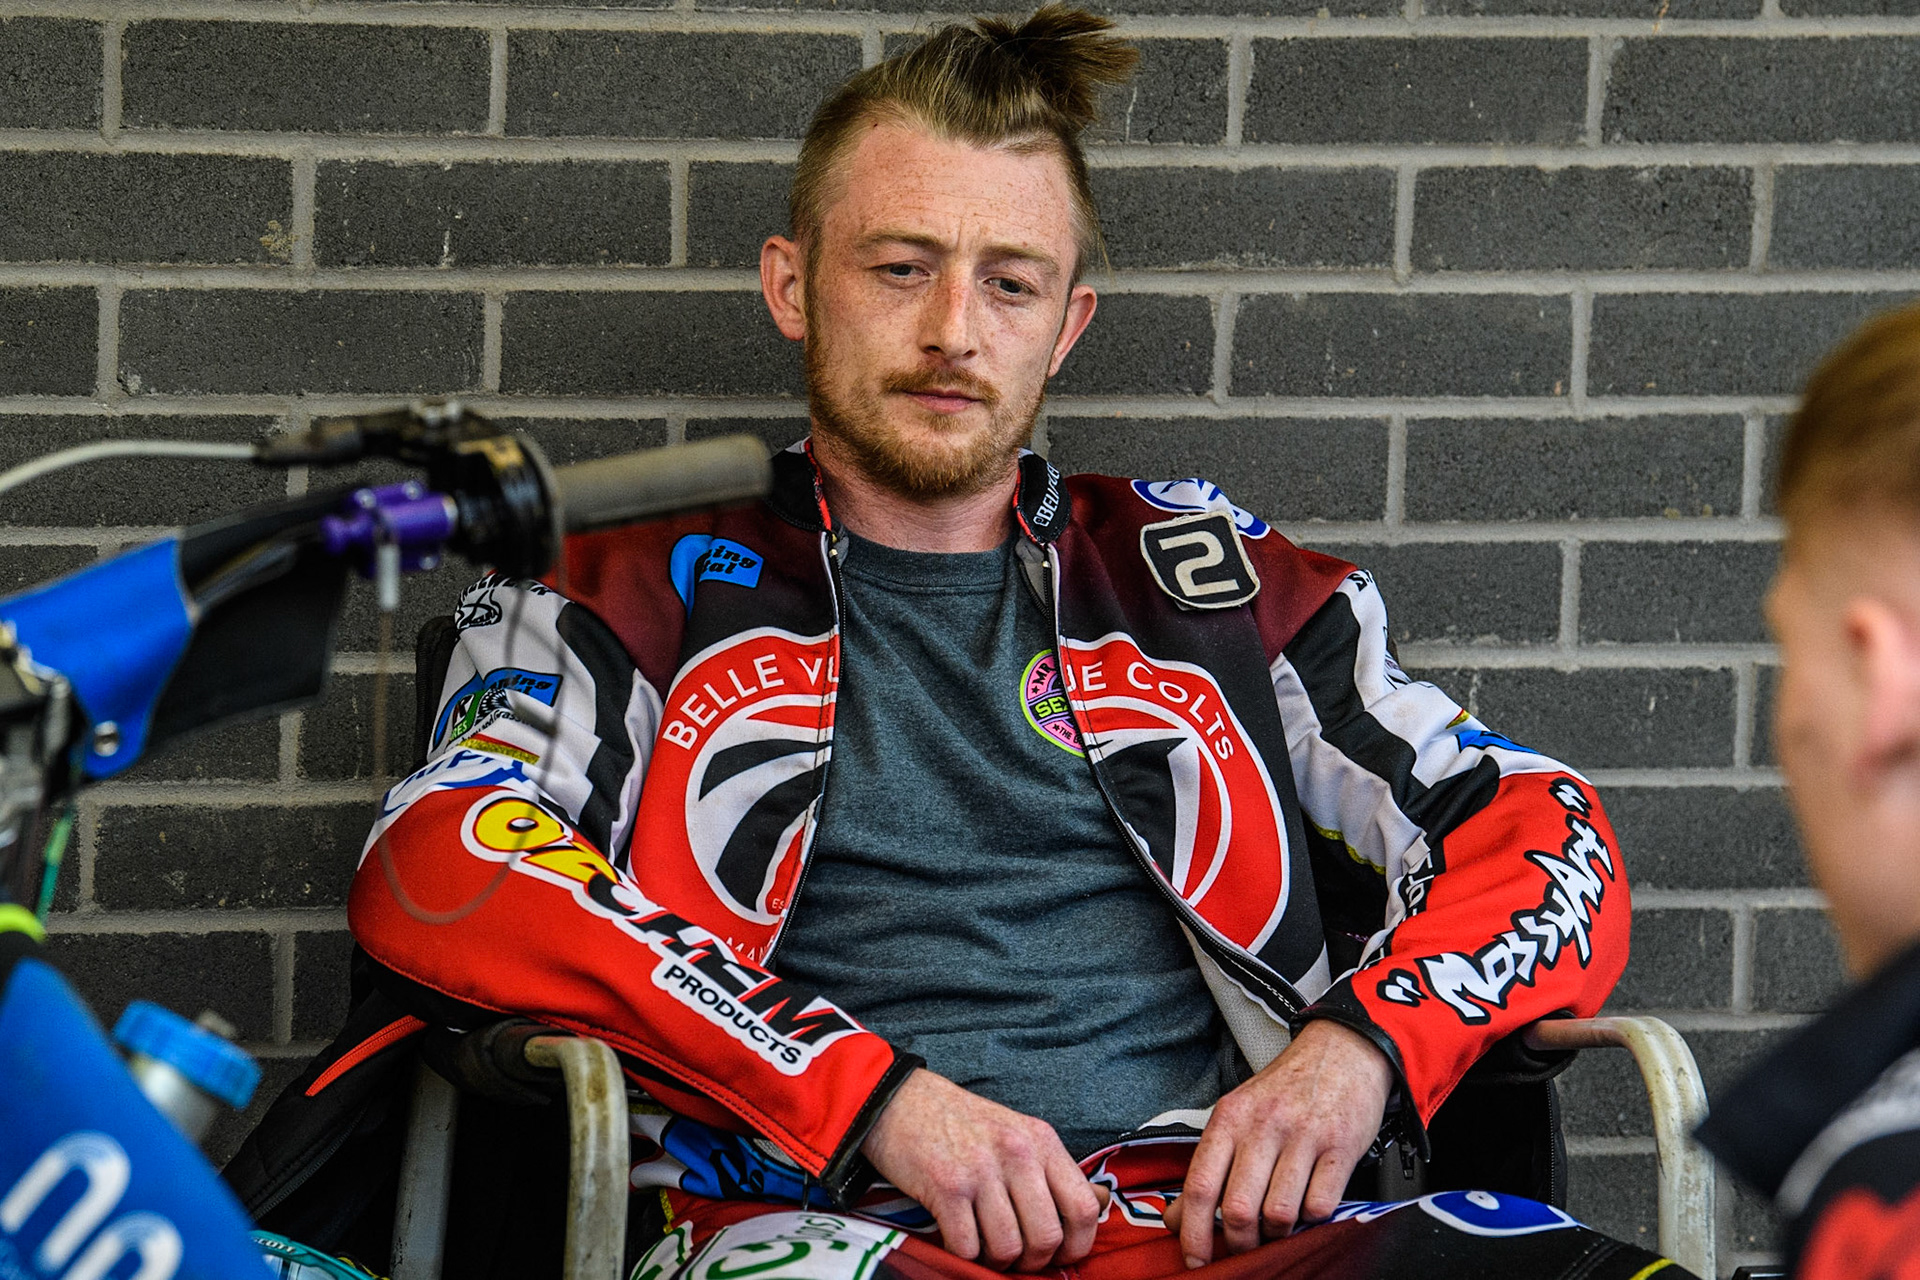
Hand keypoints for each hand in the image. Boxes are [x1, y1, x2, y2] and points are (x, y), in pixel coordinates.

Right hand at [860, 1068, 1106, 1271]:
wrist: (899, 1102)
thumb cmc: (961, 1123)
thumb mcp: (1017, 1133)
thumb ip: (1052, 1170)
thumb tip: (1099, 1204)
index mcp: (1041, 1140)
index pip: (1083, 1207)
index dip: (1077, 1245)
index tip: (1060, 1255)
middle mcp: (1017, 1153)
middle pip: (1047, 1237)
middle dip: (1032, 1262)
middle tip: (1016, 1257)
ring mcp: (981, 1170)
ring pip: (1008, 1248)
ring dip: (996, 1261)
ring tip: (984, 1246)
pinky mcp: (947, 1187)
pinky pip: (967, 1247)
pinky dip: (963, 1255)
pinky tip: (957, 1238)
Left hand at [1163, 1019, 1391, 1267]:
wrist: (1341, 1050)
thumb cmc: (1285, 1090)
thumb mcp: (1238, 1115)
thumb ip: (1209, 1165)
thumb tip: (1177, 1218)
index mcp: (1230, 1118)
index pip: (1201, 1186)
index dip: (1193, 1232)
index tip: (1194, 1260)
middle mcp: (1263, 1125)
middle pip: (1238, 1208)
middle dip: (1239, 1242)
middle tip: (1245, 1247)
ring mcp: (1304, 1136)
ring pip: (1279, 1214)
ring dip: (1277, 1233)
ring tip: (1279, 1225)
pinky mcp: (1341, 1146)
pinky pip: (1320, 1205)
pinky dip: (1312, 1219)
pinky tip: (1309, 1204)